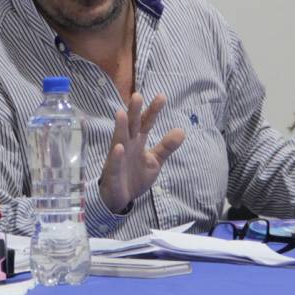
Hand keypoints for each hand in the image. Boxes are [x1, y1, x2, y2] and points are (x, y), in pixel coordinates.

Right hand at [98, 92, 185, 213]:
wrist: (120, 199)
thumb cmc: (135, 176)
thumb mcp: (154, 161)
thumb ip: (166, 147)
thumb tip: (182, 130)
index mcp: (138, 141)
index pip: (146, 123)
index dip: (153, 111)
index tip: (161, 96)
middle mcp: (127, 145)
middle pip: (131, 126)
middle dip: (133, 112)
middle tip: (137, 95)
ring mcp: (118, 157)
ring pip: (119, 139)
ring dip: (120, 127)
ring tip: (122, 113)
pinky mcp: (112, 172)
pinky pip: (113, 163)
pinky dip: (115, 156)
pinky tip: (119, 147)